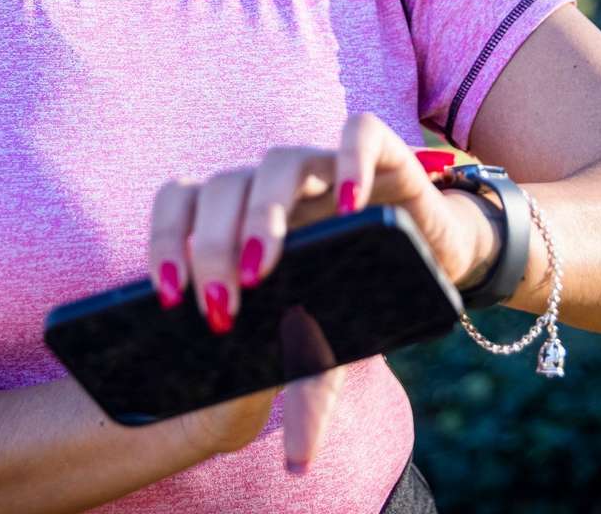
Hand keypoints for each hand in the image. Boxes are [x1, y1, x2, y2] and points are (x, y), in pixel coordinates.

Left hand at [145, 112, 491, 471]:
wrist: (436, 255)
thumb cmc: (361, 295)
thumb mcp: (332, 349)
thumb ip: (308, 395)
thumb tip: (298, 466)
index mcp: (244, 219)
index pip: (180, 204)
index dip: (165, 241)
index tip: (164, 298)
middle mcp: (277, 187)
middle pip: (222, 188)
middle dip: (210, 246)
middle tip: (219, 305)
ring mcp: (326, 166)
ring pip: (278, 161)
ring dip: (263, 212)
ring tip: (262, 268)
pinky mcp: (382, 153)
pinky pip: (359, 133)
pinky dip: (349, 161)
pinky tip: (347, 204)